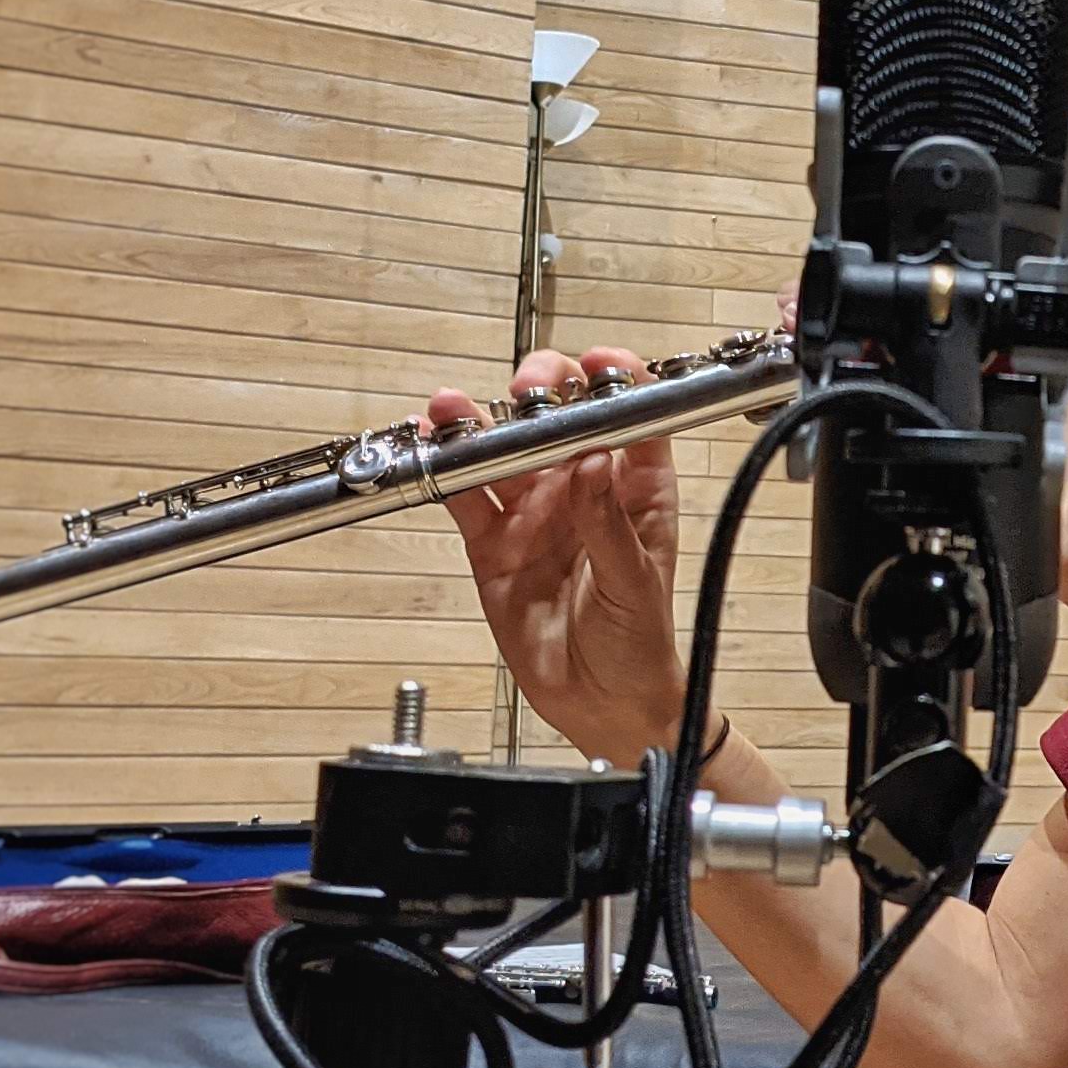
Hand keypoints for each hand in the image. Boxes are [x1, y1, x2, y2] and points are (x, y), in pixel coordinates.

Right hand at [426, 347, 685, 763]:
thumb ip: (609, 525)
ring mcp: (534, 510)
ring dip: (478, 422)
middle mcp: (581, 487)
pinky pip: (465, 494)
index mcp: (634, 488)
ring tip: (452, 409)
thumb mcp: (634, 583)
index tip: (594, 364)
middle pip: (558, 416)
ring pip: (502, 449)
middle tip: (524, 392)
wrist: (599, 703)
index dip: (614, 378)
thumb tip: (594, 463)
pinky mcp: (493, 541)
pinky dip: (444, 469)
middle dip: (539, 390)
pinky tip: (429, 445)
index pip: (630, 413)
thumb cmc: (638, 643)